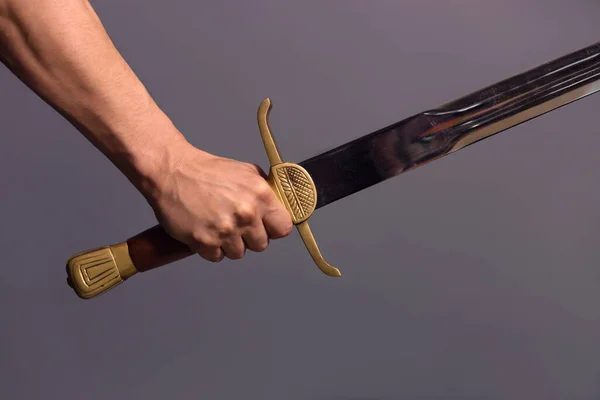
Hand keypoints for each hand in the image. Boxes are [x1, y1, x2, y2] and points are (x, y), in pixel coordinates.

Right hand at [143, 141, 292, 261]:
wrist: (172, 172)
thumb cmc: (207, 171)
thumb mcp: (245, 172)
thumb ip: (264, 192)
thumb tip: (278, 209)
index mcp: (260, 195)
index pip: (283, 228)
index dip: (274, 228)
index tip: (266, 226)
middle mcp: (246, 214)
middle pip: (261, 245)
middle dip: (250, 237)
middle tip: (236, 224)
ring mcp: (225, 230)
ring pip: (239, 253)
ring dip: (229, 244)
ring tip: (218, 225)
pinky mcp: (205, 242)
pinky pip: (217, 257)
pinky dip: (211, 248)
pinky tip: (206, 230)